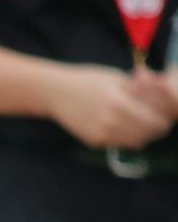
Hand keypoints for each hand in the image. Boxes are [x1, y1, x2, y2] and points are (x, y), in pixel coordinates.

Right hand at [47, 62, 173, 148]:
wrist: (55, 93)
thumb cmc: (88, 80)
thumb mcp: (117, 78)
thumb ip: (140, 90)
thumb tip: (165, 96)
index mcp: (119, 103)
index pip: (154, 120)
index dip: (165, 118)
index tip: (166, 113)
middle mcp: (111, 122)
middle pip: (148, 134)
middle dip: (158, 128)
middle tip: (159, 121)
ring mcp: (101, 134)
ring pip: (136, 143)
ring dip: (145, 135)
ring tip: (144, 124)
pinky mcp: (94, 141)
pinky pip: (121, 144)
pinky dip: (129, 138)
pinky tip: (125, 126)